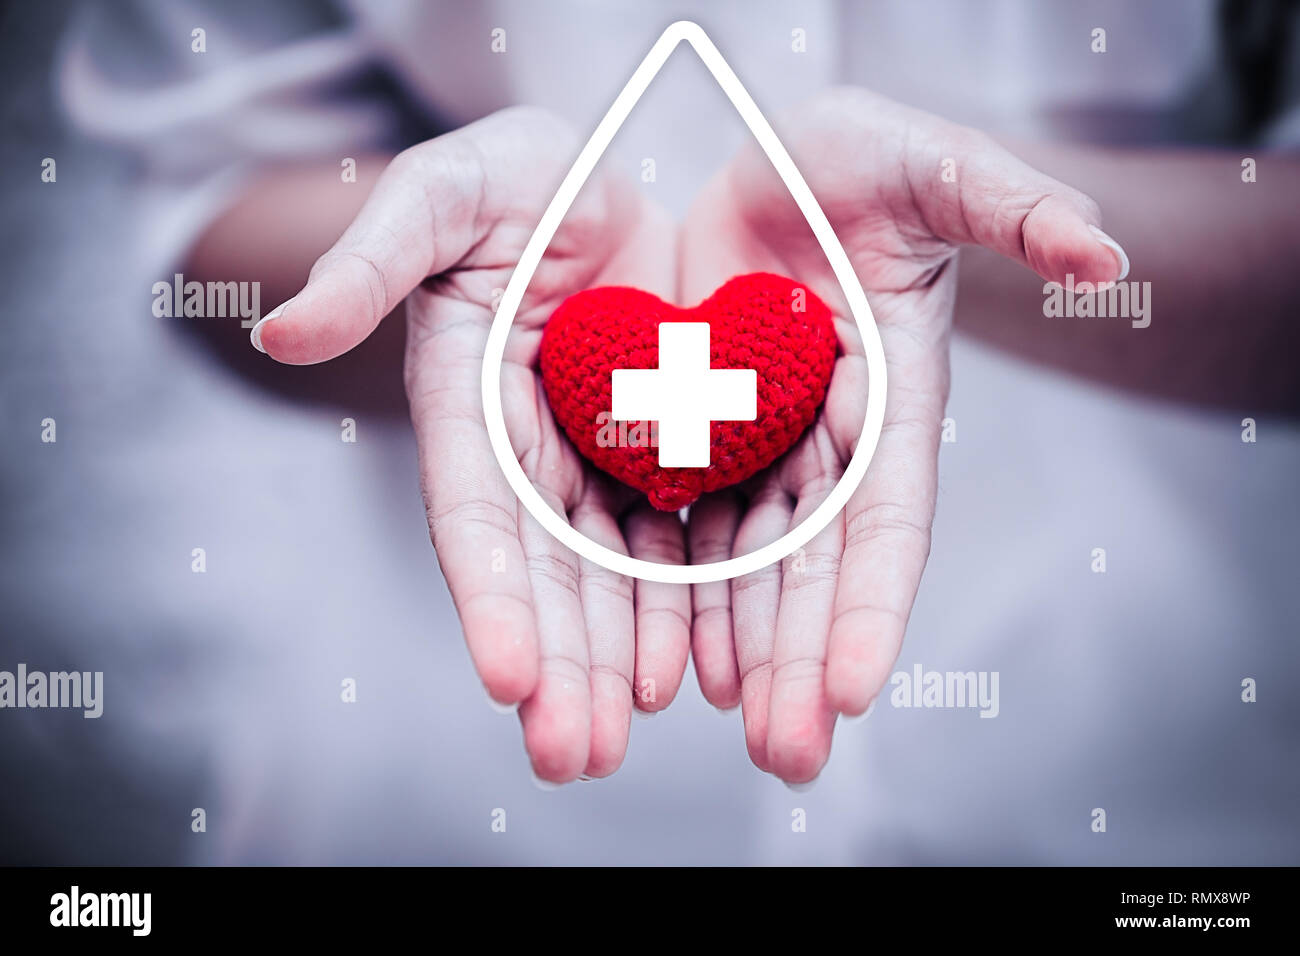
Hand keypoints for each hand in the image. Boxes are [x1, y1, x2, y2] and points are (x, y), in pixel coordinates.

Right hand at [252, 107, 689, 782]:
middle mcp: (522, 451)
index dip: (487, 593)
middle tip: (573, 755)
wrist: (594, 187)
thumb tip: (281, 332)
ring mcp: (588, 461)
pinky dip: (674, 607)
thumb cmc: (511, 178)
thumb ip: (371, 257)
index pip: (473, 512)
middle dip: (555, 665)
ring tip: (620, 740)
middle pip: (539, 572)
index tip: (509, 676)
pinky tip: (685, 670)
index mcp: (464, 402)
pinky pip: (668, 542)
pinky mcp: (653, 457)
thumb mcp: (444, 192)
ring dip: (612, 661)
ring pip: (603, 577)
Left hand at [679, 88, 1126, 782]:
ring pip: (746, 567)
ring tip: (722, 728)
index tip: (849, 688)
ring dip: (737, 650)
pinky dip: (678, 592)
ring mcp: (765, 449)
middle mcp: (833, 447)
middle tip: (786, 754)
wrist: (778, 170)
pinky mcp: (701, 438)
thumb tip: (1103, 254)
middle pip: (813, 569)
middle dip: (800, 662)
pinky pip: (684, 526)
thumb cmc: (863, 163)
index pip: (887, 520)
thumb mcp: (934, 164)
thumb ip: (1012, 205)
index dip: (870, 603)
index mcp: (895, 404)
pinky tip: (669, 658)